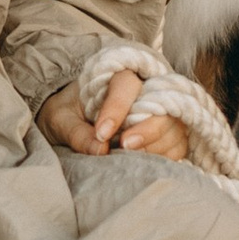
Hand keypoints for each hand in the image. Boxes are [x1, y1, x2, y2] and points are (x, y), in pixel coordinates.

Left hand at [38, 70, 194, 164]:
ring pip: (173, 127)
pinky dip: (164, 158)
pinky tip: (143, 164)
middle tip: (125, 146)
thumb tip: (100, 150)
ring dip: (155, 146)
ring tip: (129, 159)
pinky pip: (178, 146)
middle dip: (147, 129)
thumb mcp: (61, 119)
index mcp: (117, 75)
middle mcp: (147, 89)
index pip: (125, 86)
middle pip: (161, 106)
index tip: (102, 133)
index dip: (116, 109)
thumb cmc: (67, 113)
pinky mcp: (168, 133)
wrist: (75, 118)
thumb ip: (76, 133)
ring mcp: (161, 111)